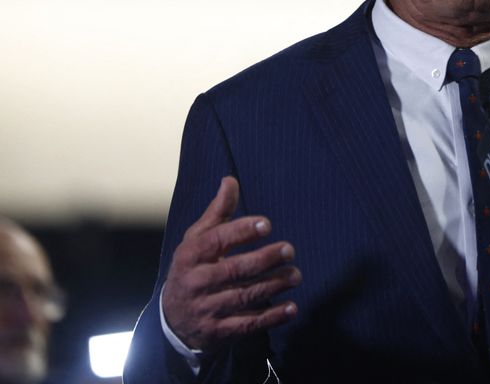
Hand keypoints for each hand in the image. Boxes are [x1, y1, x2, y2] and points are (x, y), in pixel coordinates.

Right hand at [161, 176, 301, 350]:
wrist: (172, 320)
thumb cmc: (192, 269)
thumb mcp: (197, 240)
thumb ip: (218, 213)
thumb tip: (230, 180)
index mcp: (190, 256)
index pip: (216, 241)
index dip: (241, 231)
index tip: (267, 225)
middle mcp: (196, 283)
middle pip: (233, 270)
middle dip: (264, 259)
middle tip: (290, 250)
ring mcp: (206, 309)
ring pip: (244, 297)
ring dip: (274, 285)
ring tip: (296, 275)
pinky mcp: (218, 332)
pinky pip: (248, 325)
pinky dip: (271, 317)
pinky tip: (291, 308)